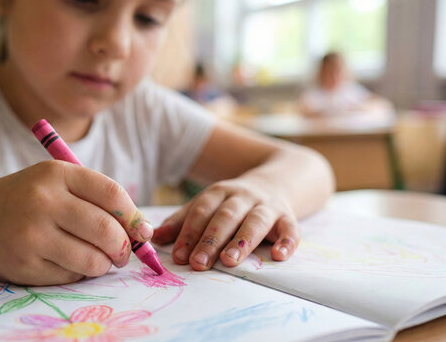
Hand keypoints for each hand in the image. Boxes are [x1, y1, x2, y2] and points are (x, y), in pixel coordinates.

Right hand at [0, 160, 152, 285]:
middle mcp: (43, 202)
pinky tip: (66, 263)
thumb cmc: (25, 199)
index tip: (141, 231)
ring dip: (103, 265)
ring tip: (97, 259)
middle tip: (122, 253)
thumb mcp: (54, 182)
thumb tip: (143, 231)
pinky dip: (78, 274)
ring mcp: (31, 235)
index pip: (112, 194)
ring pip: (92, 260)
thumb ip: (95, 199)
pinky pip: (71, 277)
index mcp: (56, 174)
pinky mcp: (24, 265)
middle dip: (123, 247)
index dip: (133, 216)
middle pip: (106, 230)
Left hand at [152, 178, 299, 270]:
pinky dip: (287, 241)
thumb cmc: (233, 202)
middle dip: (211, 240)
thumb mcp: (208, 204)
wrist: (277, 181)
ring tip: (230, 261)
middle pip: (226, 216)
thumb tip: (155, 238)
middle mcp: (243, 196)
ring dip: (242, 241)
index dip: (189, 233)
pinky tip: (279, 255)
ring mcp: (267, 205)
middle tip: (198, 263)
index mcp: (219, 192)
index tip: (179, 255)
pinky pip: (290, 228)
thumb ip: (183, 222)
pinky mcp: (288, 216)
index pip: (201, 210)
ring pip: (255, 221)